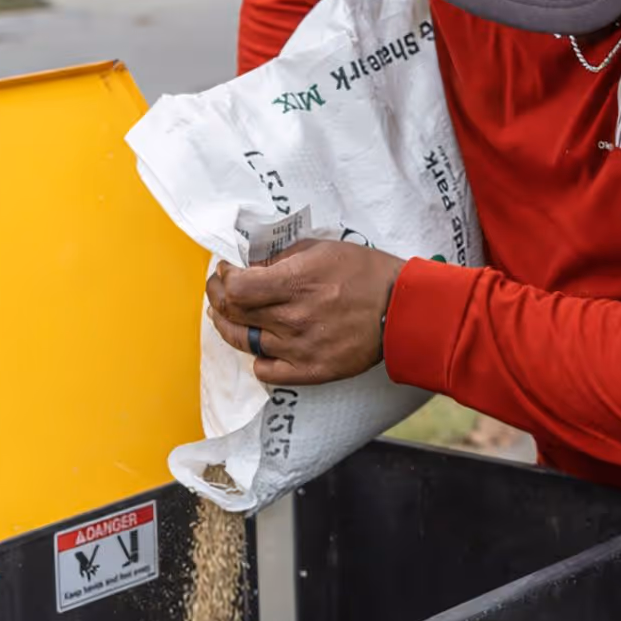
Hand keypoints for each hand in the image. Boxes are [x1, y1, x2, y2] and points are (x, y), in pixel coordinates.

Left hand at [206, 239, 403, 385]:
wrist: (403, 311)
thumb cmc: (365, 274)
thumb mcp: (321, 249)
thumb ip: (281, 257)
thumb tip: (250, 265)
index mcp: (295, 283)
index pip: (235, 288)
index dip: (222, 279)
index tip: (224, 271)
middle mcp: (293, 318)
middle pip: (233, 313)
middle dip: (217, 297)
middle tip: (218, 290)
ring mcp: (300, 348)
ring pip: (243, 342)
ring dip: (229, 326)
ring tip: (228, 316)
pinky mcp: (310, 371)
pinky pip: (265, 371)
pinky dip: (257, 358)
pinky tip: (261, 344)